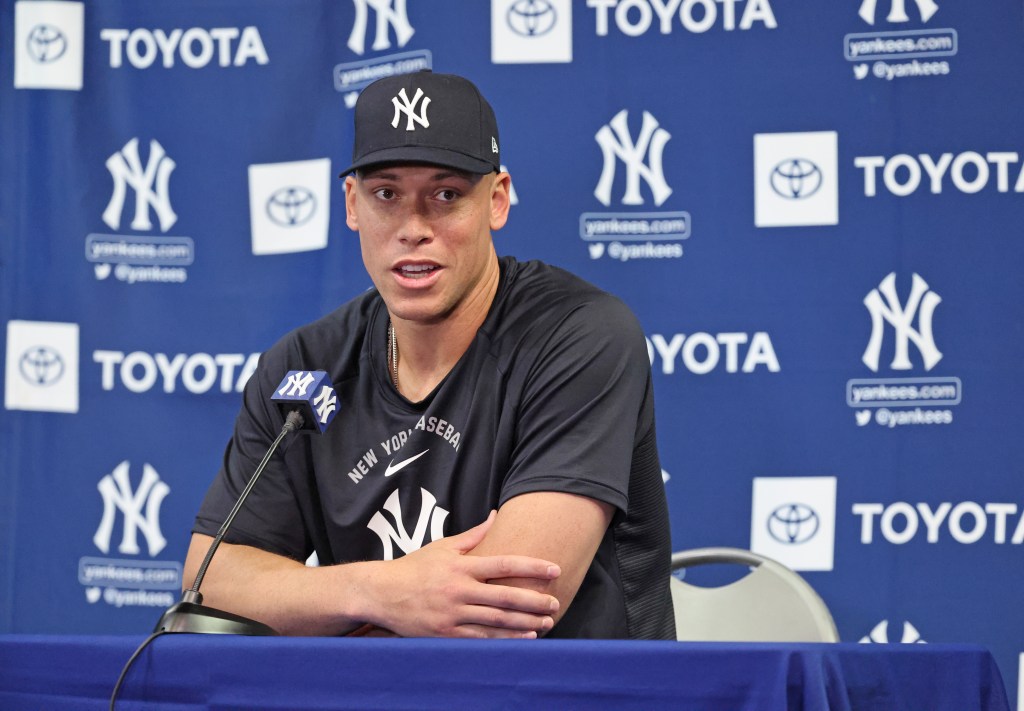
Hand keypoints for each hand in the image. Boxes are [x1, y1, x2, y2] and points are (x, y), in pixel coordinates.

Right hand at [370, 512, 560, 637]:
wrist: (381, 593)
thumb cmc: (414, 567)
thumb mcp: (443, 547)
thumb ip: (474, 535)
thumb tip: (496, 515)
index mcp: (461, 566)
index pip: (503, 564)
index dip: (531, 567)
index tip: (554, 569)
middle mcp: (459, 589)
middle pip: (504, 596)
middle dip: (534, 600)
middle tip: (556, 602)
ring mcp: (452, 613)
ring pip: (496, 620)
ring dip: (525, 622)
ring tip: (547, 622)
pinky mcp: (446, 633)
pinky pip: (481, 639)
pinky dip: (504, 639)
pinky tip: (524, 638)